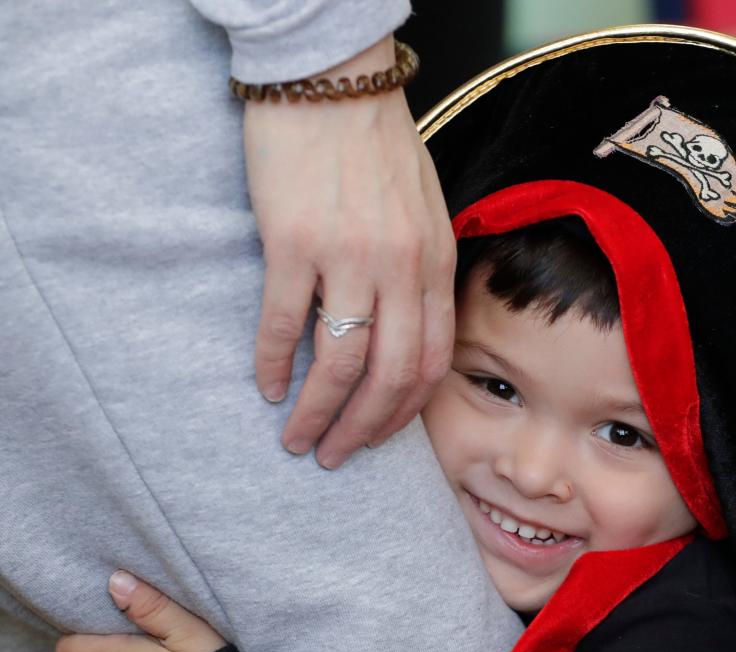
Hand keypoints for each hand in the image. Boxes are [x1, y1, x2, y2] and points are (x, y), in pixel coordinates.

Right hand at [245, 34, 455, 466]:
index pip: (431, 363)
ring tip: (296, 438)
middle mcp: (401, 268)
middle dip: (362, 430)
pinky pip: (283, 320)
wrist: (332, 78)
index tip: (377, 436)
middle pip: (390, 377)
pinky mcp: (294, 240)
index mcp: (435, 264)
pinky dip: (272, 361)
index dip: (403, 413)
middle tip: (334, 455)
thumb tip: (406, 335)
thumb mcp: (426, 213)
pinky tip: (266, 385)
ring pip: (339, 362)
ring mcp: (349, 256)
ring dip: (317, 411)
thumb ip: (423, 274)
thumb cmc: (378, 147)